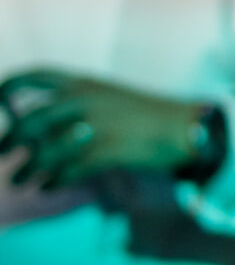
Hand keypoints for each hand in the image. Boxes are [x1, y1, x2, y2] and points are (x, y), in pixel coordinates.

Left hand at [0, 72, 202, 188]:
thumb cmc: (144, 114)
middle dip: (9, 140)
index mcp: (83, 82)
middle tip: (1, 153)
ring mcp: (97, 125)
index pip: (32, 77)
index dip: (6, 89)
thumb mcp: (107, 97)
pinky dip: (54, 181)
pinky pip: (69, 170)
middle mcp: (86, 99)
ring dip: (27, 170)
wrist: (186, 125)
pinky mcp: (109, 150)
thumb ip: (72, 106)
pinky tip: (49, 187)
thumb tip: (32, 128)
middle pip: (31, 121)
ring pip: (46, 151)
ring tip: (20, 182)